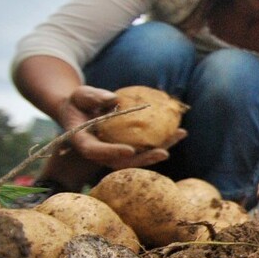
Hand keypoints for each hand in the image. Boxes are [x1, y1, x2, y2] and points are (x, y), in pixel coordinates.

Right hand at [61, 85, 186, 170]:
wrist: (80, 110)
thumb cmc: (78, 102)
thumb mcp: (80, 95)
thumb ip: (92, 97)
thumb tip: (113, 98)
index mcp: (84, 142)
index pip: (95, 151)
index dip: (112, 152)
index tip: (130, 150)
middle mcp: (100, 152)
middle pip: (121, 162)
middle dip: (144, 160)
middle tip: (164, 153)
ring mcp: (114, 152)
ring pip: (138, 157)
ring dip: (160, 149)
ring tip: (180, 135)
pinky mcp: (126, 146)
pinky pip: (144, 147)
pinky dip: (162, 140)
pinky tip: (179, 131)